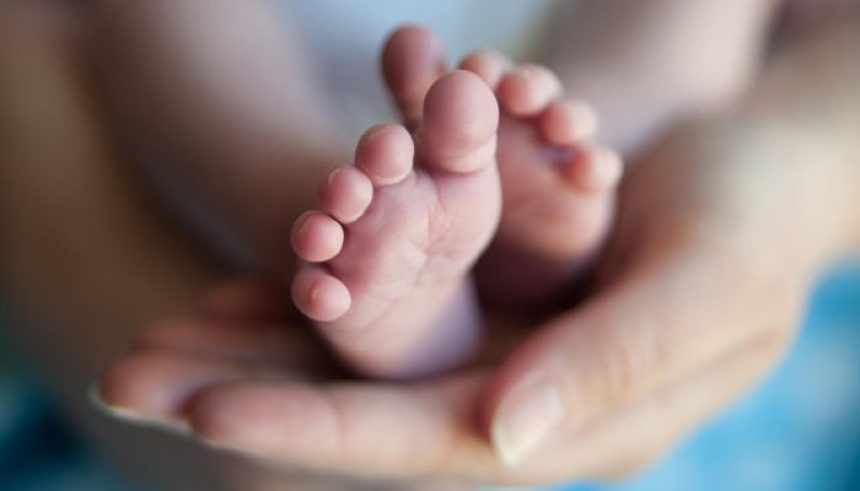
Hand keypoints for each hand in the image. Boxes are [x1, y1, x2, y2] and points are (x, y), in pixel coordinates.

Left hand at [97, 118, 829, 485]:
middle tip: (131, 379)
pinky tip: (237, 292)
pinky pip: (381, 312)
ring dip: (256, 353)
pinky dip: (308, 305)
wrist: (753, 172)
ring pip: (357, 365)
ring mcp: (496, 354)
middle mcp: (520, 403)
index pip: (427, 443)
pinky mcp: (483, 304)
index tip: (208, 416)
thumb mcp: (708, 284)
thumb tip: (503, 436)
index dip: (318, 431)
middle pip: (365, 415)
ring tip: (155, 339)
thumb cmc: (749, 222)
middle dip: (250, 398)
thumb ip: (617, 363)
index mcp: (577, 424)